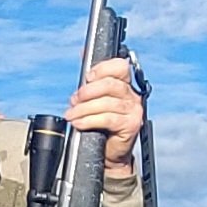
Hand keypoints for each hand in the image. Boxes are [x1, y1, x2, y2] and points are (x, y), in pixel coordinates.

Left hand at [66, 57, 143, 174]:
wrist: (109, 153)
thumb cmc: (101, 125)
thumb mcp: (95, 99)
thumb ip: (92, 79)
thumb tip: (83, 53)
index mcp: (125, 84)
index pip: (119, 67)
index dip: (102, 69)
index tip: (87, 77)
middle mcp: (132, 95)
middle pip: (110, 84)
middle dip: (87, 92)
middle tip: (74, 100)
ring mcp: (134, 110)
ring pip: (106, 103)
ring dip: (84, 109)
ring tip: (72, 115)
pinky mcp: (131, 125)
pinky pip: (108, 118)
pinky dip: (89, 120)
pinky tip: (79, 123)